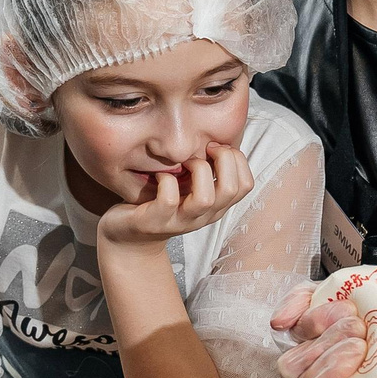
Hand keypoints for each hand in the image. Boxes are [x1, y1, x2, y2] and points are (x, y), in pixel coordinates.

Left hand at [94, 142, 252, 246]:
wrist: (130, 237)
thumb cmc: (161, 204)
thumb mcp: (190, 189)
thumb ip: (207, 172)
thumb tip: (219, 140)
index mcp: (216, 207)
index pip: (246, 185)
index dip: (237, 160)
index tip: (217, 147)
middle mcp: (203, 216)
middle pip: (231, 190)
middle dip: (223, 160)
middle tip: (205, 149)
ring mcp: (180, 221)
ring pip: (205, 199)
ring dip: (197, 171)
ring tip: (184, 163)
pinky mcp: (156, 222)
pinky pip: (169, 200)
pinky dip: (166, 180)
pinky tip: (160, 175)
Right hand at [272, 283, 369, 377]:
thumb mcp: (362, 306)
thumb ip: (317, 298)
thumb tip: (279, 321)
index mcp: (309, 350)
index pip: (292, 333)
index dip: (313, 320)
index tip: (347, 309)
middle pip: (291, 364)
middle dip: (326, 343)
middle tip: (359, 330)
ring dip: (328, 369)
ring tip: (359, 354)